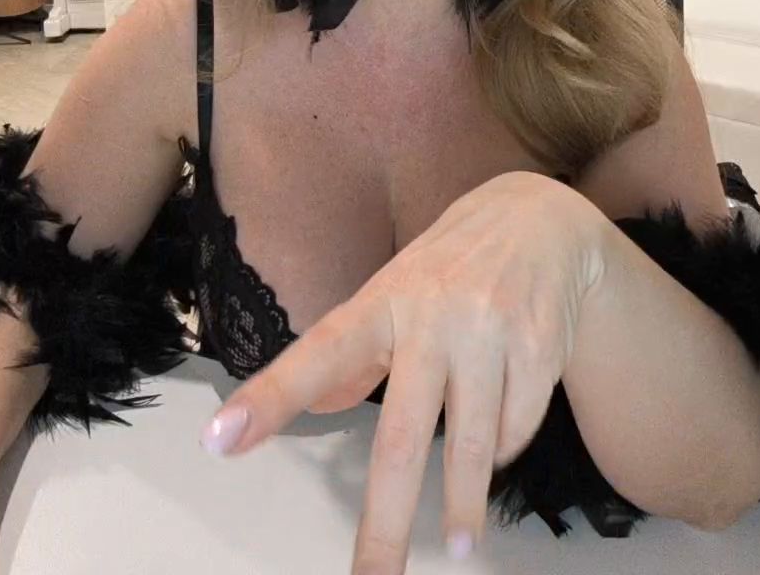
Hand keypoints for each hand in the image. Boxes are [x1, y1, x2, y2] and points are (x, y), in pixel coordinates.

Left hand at [199, 170, 608, 573]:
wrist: (538, 218)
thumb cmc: (448, 266)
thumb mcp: (392, 293)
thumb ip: (354, 354)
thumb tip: (319, 406)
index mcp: (382, 302)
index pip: (317, 354)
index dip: (270, 398)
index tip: (219, 439)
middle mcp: (433, 317)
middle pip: (402, 437)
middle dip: (385, 521)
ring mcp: (490, 332)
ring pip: (473, 445)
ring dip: (464, 505)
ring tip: (461, 546)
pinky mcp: (541, 347)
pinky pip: (517, 427)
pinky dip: (505, 450)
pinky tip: (499, 442)